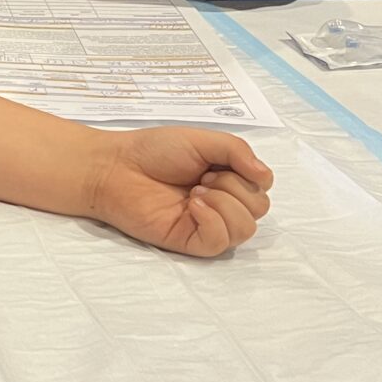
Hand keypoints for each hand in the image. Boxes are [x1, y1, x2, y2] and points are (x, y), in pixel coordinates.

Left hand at [82, 126, 273, 257]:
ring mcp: (206, 224)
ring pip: (245, 228)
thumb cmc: (153, 151)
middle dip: (235, 187)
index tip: (214, 163)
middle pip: (259, 208)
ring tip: (194, 192)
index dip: (247, 173)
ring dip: (225, 204)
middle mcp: (221, 203)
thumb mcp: (203, 139)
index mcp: (227, 179)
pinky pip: (220, 242)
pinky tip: (193, 207)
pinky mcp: (189, 242)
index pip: (262, 186)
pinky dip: (213, 222)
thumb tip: (265, 175)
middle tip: (200, 178)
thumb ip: (238, 151)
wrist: (115, 167)